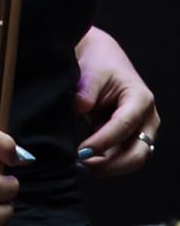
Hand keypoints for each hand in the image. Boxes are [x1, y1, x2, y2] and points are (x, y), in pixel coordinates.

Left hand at [75, 26, 158, 174]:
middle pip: (137, 153)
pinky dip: (105, 162)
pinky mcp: (131, 137)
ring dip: (107, 167)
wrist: (103, 58)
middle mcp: (147, 119)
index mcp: (140, 100)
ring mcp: (142, 130)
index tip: (82, 151)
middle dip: (110, 164)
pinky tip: (85, 162)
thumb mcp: (92, 71)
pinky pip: (122, 155)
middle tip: (81, 166)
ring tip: (80, 167)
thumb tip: (79, 107)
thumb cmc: (100, 63)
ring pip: (132, 159)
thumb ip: (86, 91)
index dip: (103, 141)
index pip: (124, 126)